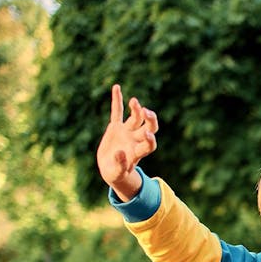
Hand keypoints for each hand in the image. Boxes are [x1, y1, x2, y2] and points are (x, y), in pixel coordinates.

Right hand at [96, 84, 158, 201]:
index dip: (150, 139)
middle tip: (146, 113)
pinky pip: (117, 112)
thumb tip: (121, 152)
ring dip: (136, 109)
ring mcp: (127, 132)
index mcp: (139, 152)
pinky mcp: (116, 127)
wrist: (110, 169)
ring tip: (134, 102)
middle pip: (149, 127)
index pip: (150, 144)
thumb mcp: (117, 173)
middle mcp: (136, 140)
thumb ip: (120, 164)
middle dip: (150, 120)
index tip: (147, 135)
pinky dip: (117, 100)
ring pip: (136, 118)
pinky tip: (116, 87)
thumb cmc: (116, 174)